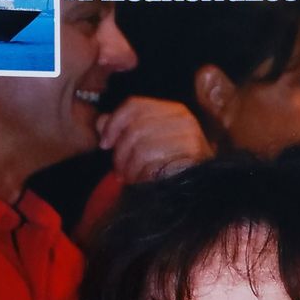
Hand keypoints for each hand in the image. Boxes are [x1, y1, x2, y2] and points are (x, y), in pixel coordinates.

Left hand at [96, 97, 213, 182]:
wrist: (199, 193)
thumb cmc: (170, 168)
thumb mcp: (144, 145)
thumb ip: (123, 130)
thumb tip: (100, 121)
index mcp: (174, 110)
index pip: (134, 106)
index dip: (114, 123)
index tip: (104, 144)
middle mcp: (183, 120)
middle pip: (135, 129)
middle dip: (120, 153)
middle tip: (118, 171)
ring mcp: (190, 140)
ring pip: (141, 148)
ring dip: (129, 168)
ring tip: (130, 178)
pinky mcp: (190, 160)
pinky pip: (152, 164)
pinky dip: (141, 176)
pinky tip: (142, 183)